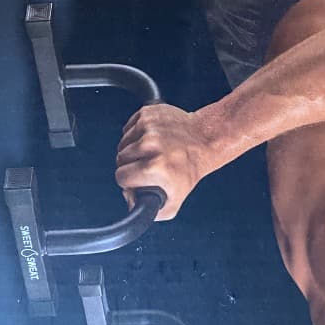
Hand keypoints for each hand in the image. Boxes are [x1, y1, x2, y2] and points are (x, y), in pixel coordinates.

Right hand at [116, 103, 217, 219]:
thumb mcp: (176, 198)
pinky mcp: (147, 113)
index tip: (139, 178)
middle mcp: (150, 144)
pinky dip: (136, 134)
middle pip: (120, 159)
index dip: (129, 180)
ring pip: (123, 143)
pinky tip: (153, 139)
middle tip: (148, 165)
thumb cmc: (191, 167)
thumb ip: (153, 210)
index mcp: (155, 167)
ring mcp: (148, 126)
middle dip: (130, 165)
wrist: (204, 138)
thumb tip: (132, 205)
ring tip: (152, 151)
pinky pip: (128, 128)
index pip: (121, 177)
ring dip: (133, 149)